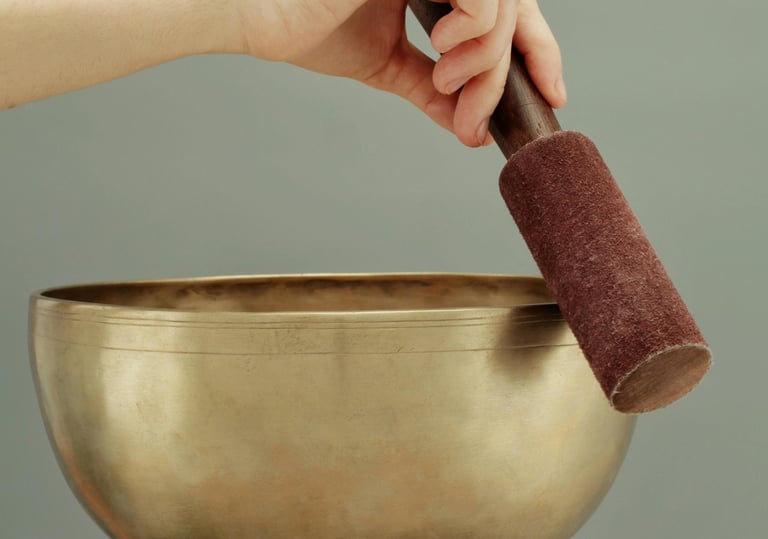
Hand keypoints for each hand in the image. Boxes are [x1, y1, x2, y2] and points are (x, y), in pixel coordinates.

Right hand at [237, 0, 566, 146]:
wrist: (263, 18)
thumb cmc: (311, 27)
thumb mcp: (390, 65)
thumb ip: (432, 89)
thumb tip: (471, 128)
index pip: (507, 9)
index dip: (538, 50)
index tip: (551, 94)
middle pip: (513, 10)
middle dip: (504, 75)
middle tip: (472, 117)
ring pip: (502, 5)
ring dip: (487, 60)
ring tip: (446, 83)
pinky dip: (476, 32)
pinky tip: (441, 49)